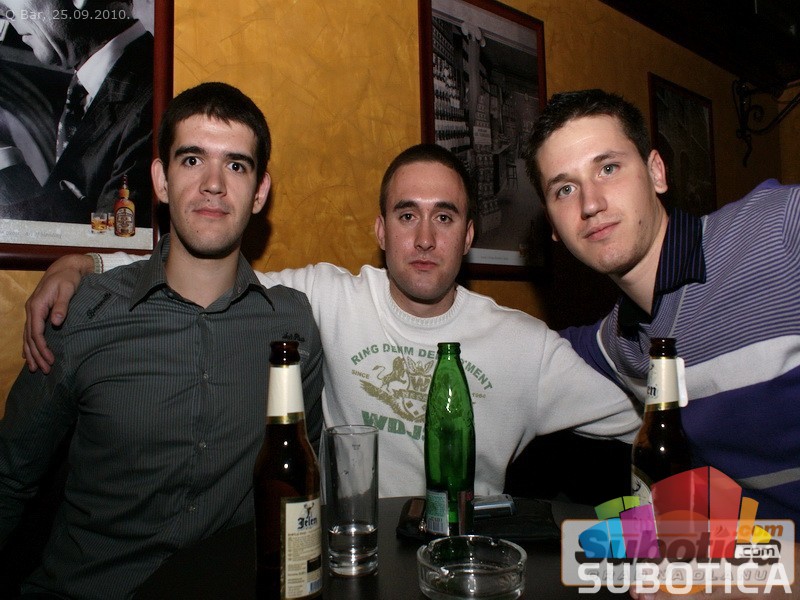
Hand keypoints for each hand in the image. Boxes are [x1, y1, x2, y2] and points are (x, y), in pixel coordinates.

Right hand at [23, 254, 93, 372]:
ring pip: (27, 336)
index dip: (42, 348)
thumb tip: (56, 322)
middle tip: (44, 370)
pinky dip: (28, 344)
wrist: (65, 268)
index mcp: (37, 305)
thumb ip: (62, 306)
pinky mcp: (36, 311)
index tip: (49, 360)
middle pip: (30, 337)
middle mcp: (31, 309)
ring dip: (31, 353)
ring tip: (35, 368)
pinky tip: (28, 354)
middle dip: (36, 355)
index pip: (36, 332)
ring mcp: (32, 311)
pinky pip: (29, 331)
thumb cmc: (68, 278)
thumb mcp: (67, 289)